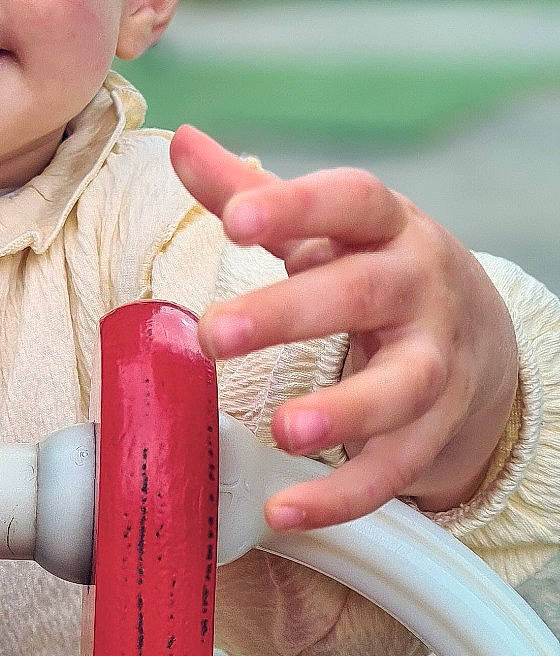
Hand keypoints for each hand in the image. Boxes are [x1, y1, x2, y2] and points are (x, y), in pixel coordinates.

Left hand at [169, 125, 519, 531]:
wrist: (473, 331)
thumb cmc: (370, 267)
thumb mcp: (324, 228)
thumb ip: (250, 193)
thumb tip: (182, 143)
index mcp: (387, 228)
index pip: (350, 202)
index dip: (295, 205)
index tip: (234, 220)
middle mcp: (419, 288)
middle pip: (362, 295)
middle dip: (290, 314)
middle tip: (212, 335)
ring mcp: (435, 361)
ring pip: (401, 389)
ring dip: (343, 413)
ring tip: (282, 431)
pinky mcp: (435, 429)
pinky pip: (395, 468)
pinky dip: (343, 496)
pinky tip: (285, 512)